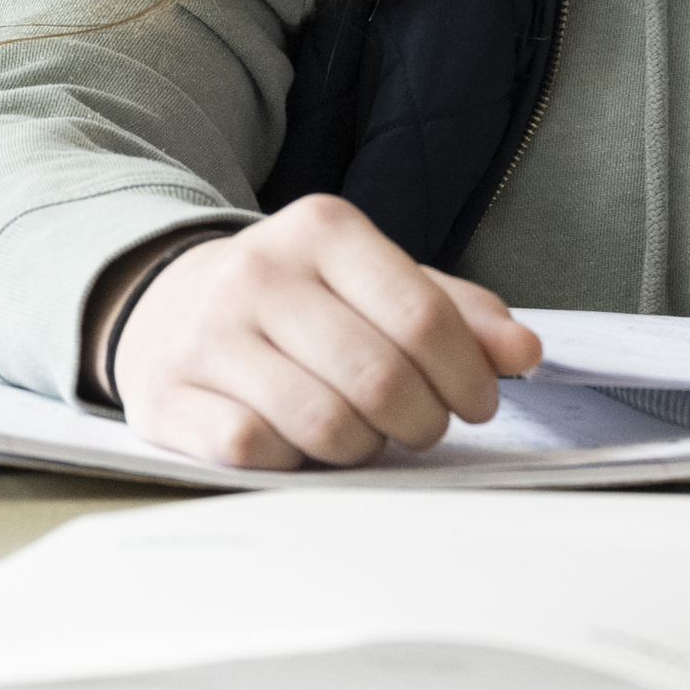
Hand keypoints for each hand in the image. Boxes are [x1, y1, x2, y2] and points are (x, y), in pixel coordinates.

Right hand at [110, 195, 541, 471]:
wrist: (166, 306)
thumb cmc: (298, 303)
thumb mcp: (376, 283)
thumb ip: (455, 313)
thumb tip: (522, 352)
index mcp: (323, 229)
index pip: (423, 318)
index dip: (468, 377)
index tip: (477, 402)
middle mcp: (259, 271)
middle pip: (381, 380)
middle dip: (421, 421)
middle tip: (421, 426)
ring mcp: (207, 334)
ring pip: (325, 424)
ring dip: (362, 448)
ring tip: (362, 434)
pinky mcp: (169, 396)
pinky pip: (258, 451)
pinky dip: (293, 461)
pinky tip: (295, 441)